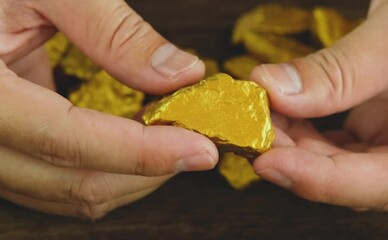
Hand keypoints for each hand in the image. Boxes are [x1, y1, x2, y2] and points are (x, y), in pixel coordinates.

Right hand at [0, 0, 217, 218]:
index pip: (69, 141)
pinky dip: (106, 168)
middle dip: (146, 171)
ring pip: (68, 193)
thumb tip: (180, 73)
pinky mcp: (9, 145)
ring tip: (170, 142)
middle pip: (73, 182)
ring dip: (130, 176)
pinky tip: (134, 141)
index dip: (143, 153)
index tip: (201, 151)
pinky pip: (59, 179)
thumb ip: (112, 32)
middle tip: (195, 144)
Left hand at [250, 0, 387, 211]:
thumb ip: (343, 70)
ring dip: (295, 143)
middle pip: (355, 177)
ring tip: (258, 117)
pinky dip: (304, 126)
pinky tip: (278, 110)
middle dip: (297, 158)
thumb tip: (275, 89)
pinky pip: (336, 137)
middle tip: (252, 134)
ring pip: (339, 159)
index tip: (270, 162)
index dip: (323, 180)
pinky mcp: (380, 120)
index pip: (387, 184)